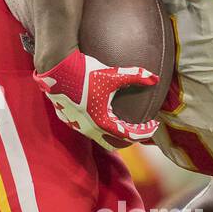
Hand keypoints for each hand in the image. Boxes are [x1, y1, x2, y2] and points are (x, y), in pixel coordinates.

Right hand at [33, 48, 159, 149]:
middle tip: (138, 128)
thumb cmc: (85, 71)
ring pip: (97, 136)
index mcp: (101, 122)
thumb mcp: (112, 74)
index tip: (153, 125)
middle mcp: (88, 128)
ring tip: (120, 120)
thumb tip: (155, 78)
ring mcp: (76, 125)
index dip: (144, 132)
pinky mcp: (67, 118)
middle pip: (113, 143)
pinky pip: (85, 127)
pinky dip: (96, 124)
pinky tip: (99, 111)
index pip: (128, 135)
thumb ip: (135, 76)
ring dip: (110, 131)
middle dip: (127, 138)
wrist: (57, 67)